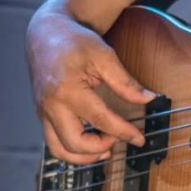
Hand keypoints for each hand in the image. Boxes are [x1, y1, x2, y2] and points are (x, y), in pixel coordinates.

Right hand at [27, 7, 155, 163]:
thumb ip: (125, 82)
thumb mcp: (104, 56)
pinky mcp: (43, 115)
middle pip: (75, 143)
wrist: (46, 34)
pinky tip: (90, 143)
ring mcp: (43, 112)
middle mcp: (51, 106)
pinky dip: (73, 149)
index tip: (139, 138)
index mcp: (67, 90)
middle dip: (100, 147)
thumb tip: (148, 99)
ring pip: (60, 150)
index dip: (123, 132)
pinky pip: (55, 143)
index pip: (100, 120)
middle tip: (118, 137)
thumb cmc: (74, 41)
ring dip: (84, 156)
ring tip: (106, 147)